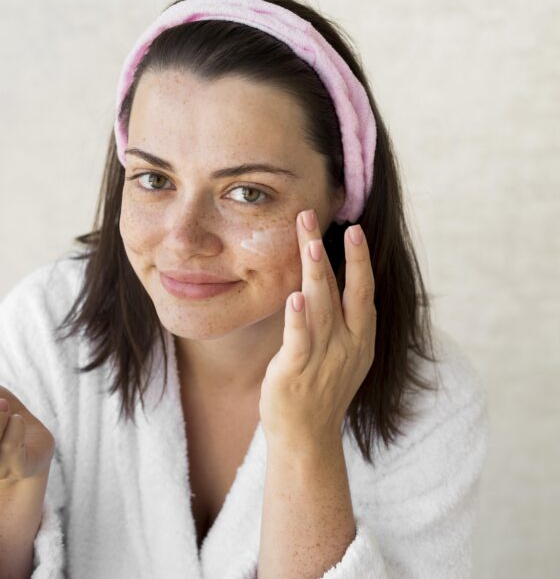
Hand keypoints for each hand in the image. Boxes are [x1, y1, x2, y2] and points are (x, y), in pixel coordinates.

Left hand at [259, 209, 376, 450]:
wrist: (306, 438)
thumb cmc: (319, 393)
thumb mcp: (341, 356)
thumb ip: (340, 323)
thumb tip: (326, 286)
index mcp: (360, 339)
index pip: (363, 291)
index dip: (359, 260)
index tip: (353, 229)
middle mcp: (347, 344)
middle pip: (345, 290)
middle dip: (336, 253)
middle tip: (316, 219)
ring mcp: (324, 357)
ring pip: (322, 307)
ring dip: (317, 273)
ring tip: (310, 245)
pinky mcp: (297, 371)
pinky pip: (299, 339)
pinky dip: (298, 317)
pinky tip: (295, 295)